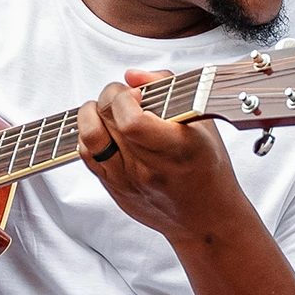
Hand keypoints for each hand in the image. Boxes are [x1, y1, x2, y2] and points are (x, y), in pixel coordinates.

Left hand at [76, 69, 251, 241]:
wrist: (205, 218)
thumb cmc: (207, 169)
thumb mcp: (203, 123)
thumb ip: (168, 89)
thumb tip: (134, 76)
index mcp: (176, 149)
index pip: (131, 121)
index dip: (126, 98)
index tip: (138, 93)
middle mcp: (149, 167)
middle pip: (106, 119)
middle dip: (111, 96)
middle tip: (126, 97)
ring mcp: (128, 180)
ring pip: (89, 136)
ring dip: (92, 113)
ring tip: (108, 111)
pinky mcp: (114, 188)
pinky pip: (86, 155)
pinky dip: (89, 135)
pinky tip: (106, 132)